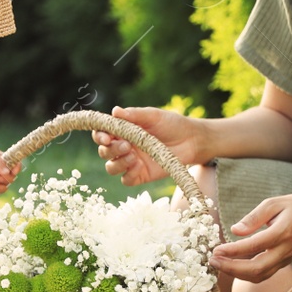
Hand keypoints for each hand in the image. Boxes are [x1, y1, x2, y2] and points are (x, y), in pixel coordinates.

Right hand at [92, 105, 209, 186]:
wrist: (192, 140)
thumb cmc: (172, 124)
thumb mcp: (153, 116)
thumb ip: (134, 115)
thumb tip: (115, 111)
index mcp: (122, 131)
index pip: (102, 134)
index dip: (99, 136)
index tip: (106, 137)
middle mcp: (123, 147)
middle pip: (104, 152)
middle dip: (110, 149)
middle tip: (126, 145)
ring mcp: (131, 162)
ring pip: (112, 167)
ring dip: (118, 162)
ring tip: (134, 155)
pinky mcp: (141, 175)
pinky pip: (126, 180)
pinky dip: (128, 174)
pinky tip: (139, 165)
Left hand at [209, 193, 291, 282]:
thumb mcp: (275, 203)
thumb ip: (254, 217)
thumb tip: (234, 230)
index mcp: (282, 233)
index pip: (254, 246)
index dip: (233, 251)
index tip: (216, 250)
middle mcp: (283, 250)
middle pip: (256, 268)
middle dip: (232, 268)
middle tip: (213, 260)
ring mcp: (284, 260)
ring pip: (259, 276)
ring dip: (236, 274)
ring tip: (218, 263)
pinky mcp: (282, 264)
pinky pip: (262, 275)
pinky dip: (245, 274)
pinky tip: (231, 266)